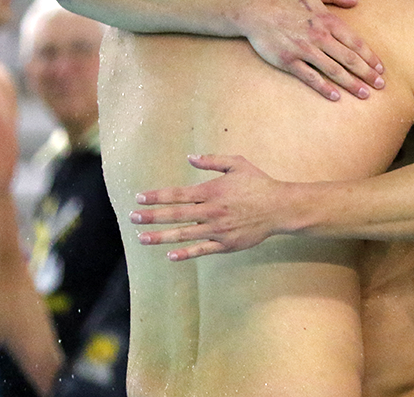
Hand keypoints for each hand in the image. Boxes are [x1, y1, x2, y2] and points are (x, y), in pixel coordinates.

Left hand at [130, 154, 300, 260]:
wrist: (280, 208)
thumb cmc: (258, 184)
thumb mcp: (237, 164)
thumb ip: (212, 161)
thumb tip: (190, 157)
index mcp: (211, 191)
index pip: (177, 195)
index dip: (156, 197)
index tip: (139, 198)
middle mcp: (211, 211)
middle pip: (175, 215)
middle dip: (151, 216)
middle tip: (133, 218)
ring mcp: (218, 230)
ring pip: (184, 234)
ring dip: (161, 236)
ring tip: (142, 238)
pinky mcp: (226, 244)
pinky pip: (202, 250)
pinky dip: (186, 253)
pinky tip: (170, 255)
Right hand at [239, 0, 384, 100]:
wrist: (254, 9)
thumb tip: (356, 0)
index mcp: (327, 20)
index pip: (355, 42)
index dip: (370, 57)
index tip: (381, 69)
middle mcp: (319, 36)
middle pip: (349, 59)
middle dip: (367, 74)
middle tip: (380, 86)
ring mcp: (304, 49)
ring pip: (334, 70)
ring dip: (351, 83)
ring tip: (364, 94)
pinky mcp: (289, 60)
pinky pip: (310, 77)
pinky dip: (324, 87)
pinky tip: (336, 97)